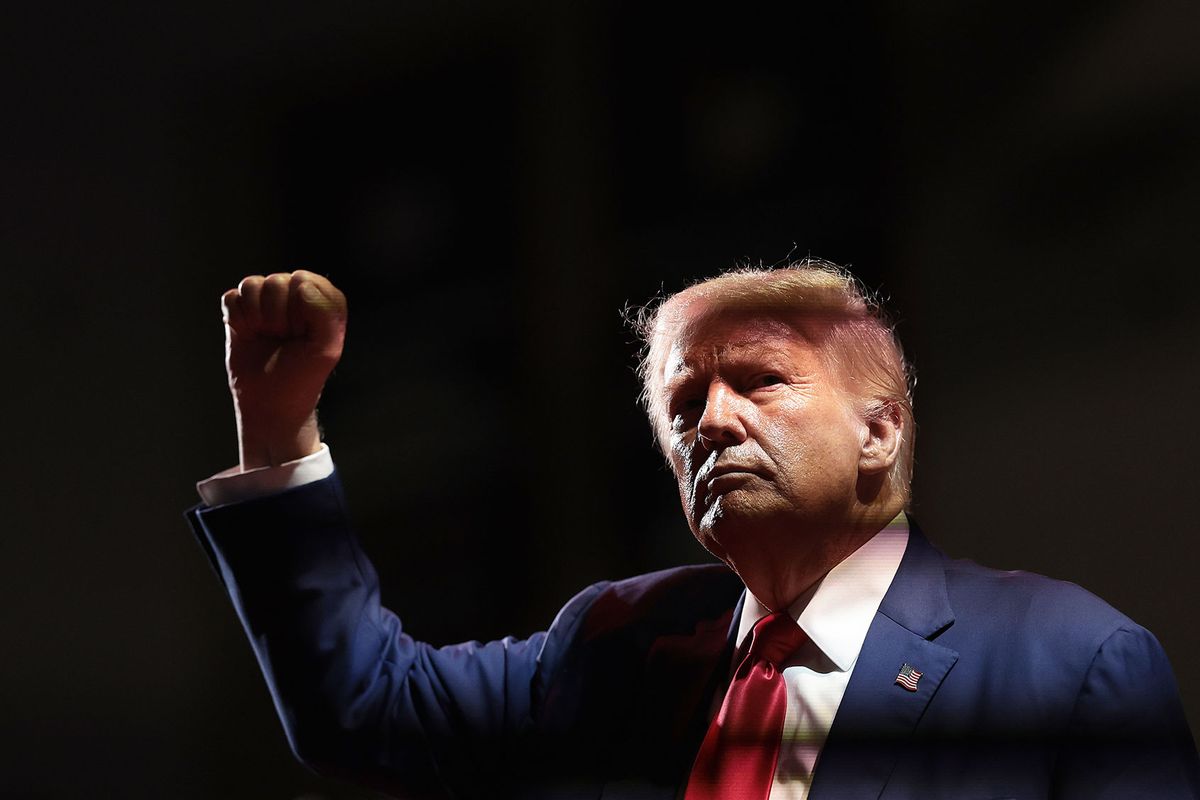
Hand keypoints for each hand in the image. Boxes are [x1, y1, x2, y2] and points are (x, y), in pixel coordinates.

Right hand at [221, 270, 347, 469]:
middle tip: (284, 339)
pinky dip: (238, 320)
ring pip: (251, 285)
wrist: (271, 403)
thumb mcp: (327, 349)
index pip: (304, 281)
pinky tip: (249, 336)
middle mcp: (294, 294)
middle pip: (275, 281)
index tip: (303, 334)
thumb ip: (325, 313)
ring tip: (268, 337)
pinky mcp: (240, 311)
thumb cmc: (303, 376)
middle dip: (277, 316)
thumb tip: (300, 284)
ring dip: (257, 317)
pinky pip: (231, 298)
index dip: (300, 309)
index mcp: (321, 298)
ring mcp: (266, 301)